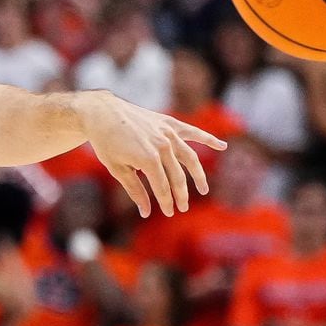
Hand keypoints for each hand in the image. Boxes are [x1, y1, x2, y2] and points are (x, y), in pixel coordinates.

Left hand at [79, 91, 225, 217]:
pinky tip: (222, 146)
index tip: (168, 212)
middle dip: (180, 194)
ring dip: (197, 175)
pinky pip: (192, 132)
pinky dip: (207, 138)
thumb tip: (146, 212)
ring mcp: (167, 132)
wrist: (103, 113)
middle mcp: (162, 145)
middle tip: (182, 208)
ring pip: (189, 157)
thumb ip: (135, 190)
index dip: (166, 201)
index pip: (162, 186)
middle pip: (177, 176)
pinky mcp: (168, 123)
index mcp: (148, 158)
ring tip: (203, 189)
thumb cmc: (106, 142)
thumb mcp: (117, 169)